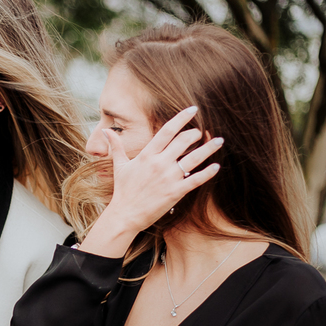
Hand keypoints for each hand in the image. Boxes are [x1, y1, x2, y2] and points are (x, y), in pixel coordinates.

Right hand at [80, 106, 222, 258]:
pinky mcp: (175, 192)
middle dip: (196, 133)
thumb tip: (107, 130)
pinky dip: (208, 172)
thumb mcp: (119, 166)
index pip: (167, 131)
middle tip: (203, 131)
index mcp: (147, 155)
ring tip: (219, 141)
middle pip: (184, 140)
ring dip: (209, 148)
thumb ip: (116, 146)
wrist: (124, 215)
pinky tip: (216, 166)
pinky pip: (196, 180)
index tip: (193, 109)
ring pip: (194, 158)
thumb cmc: (122, 191)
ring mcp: (168, 178)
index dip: (182, 118)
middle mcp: (159, 163)